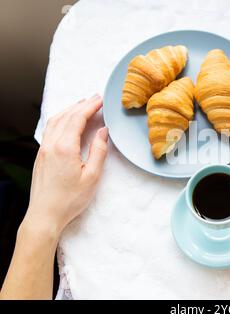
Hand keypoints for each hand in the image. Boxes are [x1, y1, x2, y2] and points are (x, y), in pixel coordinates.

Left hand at [23, 95, 108, 237]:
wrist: (45, 214)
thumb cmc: (70, 199)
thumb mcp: (92, 177)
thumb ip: (99, 151)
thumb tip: (103, 132)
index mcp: (65, 148)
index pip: (78, 118)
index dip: (90, 106)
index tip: (100, 99)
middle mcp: (51, 145)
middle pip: (66, 116)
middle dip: (81, 104)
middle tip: (95, 98)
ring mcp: (43, 149)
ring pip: (55, 121)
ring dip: (69, 109)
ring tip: (82, 105)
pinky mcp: (41, 155)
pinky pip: (50, 129)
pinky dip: (61, 119)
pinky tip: (67, 121)